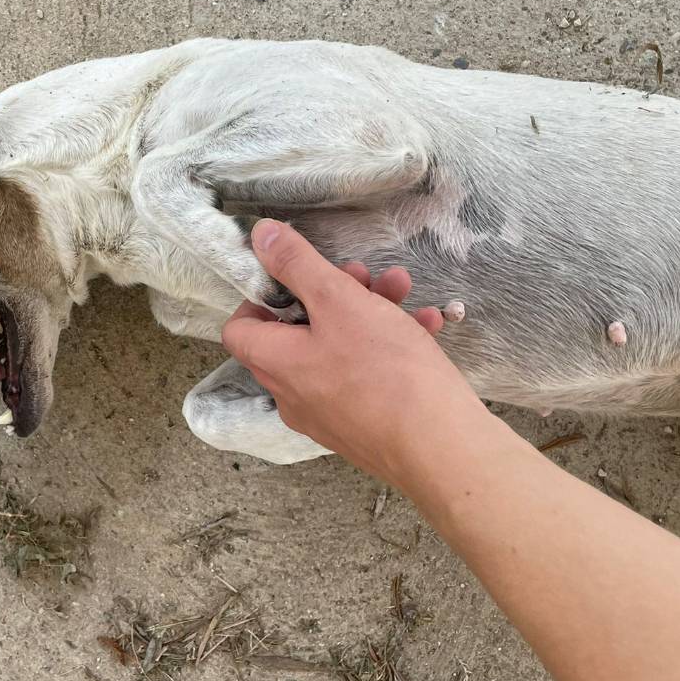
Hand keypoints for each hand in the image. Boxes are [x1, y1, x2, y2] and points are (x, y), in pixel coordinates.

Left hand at [220, 219, 489, 487]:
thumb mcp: (339, 300)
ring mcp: (328, 413)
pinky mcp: (363, 423)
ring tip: (402, 290)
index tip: (295, 275)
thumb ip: (297, 264)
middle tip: (364, 275)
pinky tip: (426, 324)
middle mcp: (293, 394)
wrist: (440, 445)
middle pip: (297, 332)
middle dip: (333, 293)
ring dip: (369, 311)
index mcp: (275, 364)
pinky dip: (389, 345)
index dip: (261, 295)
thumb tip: (259, 235)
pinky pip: (365, 375)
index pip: (240, 328)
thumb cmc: (384, 369)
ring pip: (338, 349)